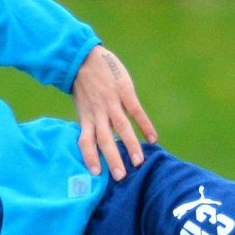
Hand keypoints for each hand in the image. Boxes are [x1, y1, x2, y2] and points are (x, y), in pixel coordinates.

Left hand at [71, 45, 158, 180]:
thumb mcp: (81, 105)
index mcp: (86, 117)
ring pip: (121, 128)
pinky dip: (144, 125)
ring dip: (131, 146)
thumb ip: (90, 121)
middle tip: (121, 177)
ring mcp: (111, 102)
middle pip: (104, 139)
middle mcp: (97, 112)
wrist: (84, 57)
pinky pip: (135, 112)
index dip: (90, 157)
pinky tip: (153, 138)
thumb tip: (100, 141)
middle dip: (112, 159)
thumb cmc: (84, 84)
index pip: (85, 141)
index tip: (96, 173)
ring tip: (139, 162)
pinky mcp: (124, 91)